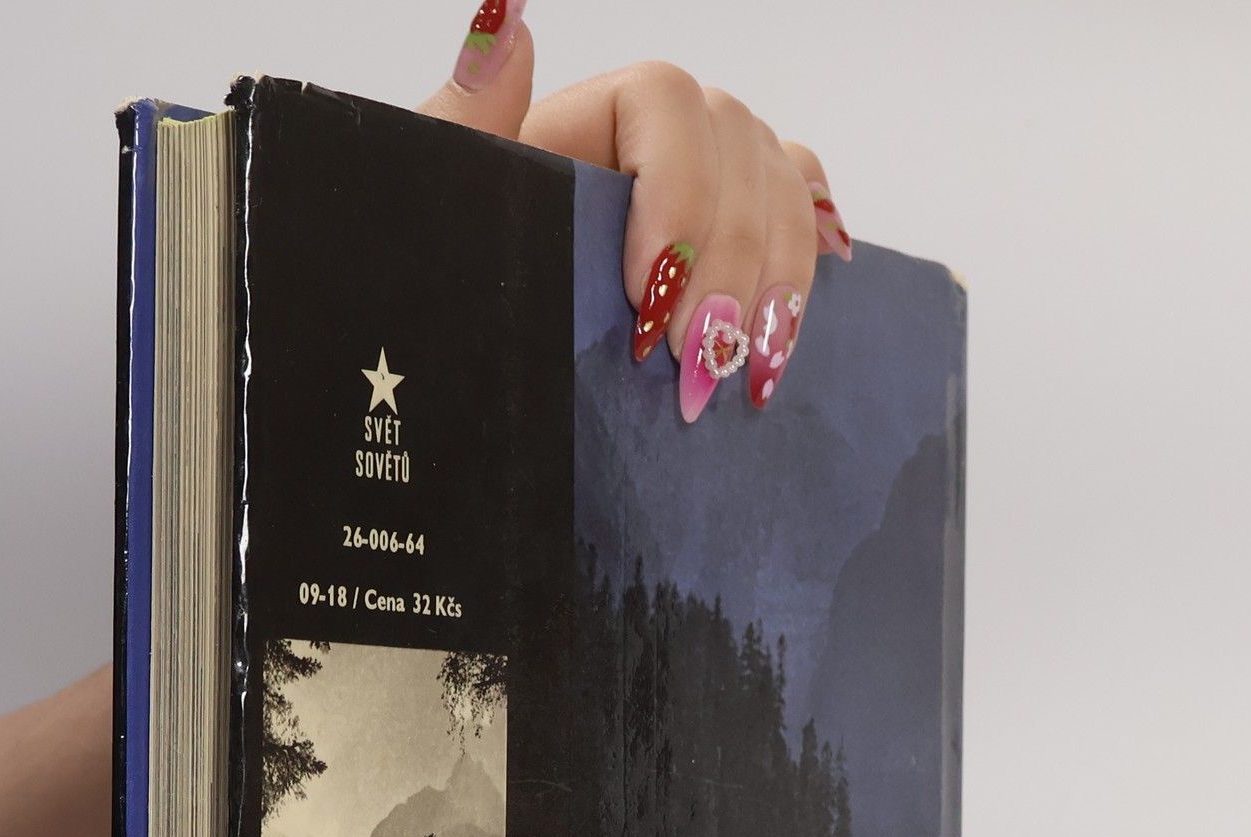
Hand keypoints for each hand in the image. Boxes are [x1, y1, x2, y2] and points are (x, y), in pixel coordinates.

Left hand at [419, 8, 852, 420]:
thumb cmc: (453, 297)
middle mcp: (653, 143)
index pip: (663, 101)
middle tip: (693, 359)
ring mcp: (703, 189)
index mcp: (582, 122)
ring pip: (780, 191)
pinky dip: (803, 264)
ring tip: (742, 371)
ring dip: (773, 281)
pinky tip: (785, 323)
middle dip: (727, 261)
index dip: (675, 186)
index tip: (648, 288)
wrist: (467, 386)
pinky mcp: (732, 246)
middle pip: (737, 148)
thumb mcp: (447, 212)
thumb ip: (468, 123)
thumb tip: (508, 25)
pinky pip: (797, 218)